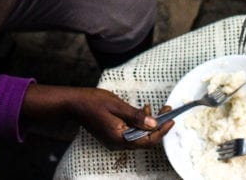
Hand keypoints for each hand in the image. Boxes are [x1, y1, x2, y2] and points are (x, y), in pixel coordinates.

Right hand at [22, 85, 172, 148]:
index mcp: (119, 138)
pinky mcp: (114, 135)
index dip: (162, 131)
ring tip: (154, 107)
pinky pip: (132, 133)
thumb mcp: (117, 105)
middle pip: (145, 140)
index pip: (147, 140)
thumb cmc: (93, 102)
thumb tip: (153, 123)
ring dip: (149, 123)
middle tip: (167, 110)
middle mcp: (118, 143)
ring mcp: (115, 140)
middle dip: (158, 126)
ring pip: (139, 136)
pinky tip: (142, 110)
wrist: (74, 104)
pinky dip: (140, 123)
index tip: (171, 119)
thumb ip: (135, 115)